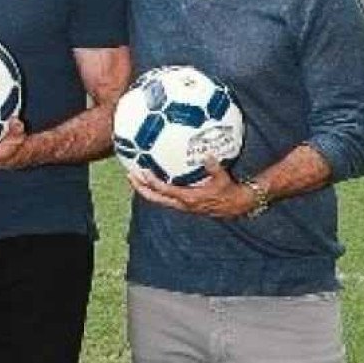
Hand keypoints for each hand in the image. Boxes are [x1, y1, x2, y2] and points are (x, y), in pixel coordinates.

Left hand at [126, 158, 254, 218]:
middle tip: (129, 175)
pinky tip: (150, 179)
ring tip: (133, 177)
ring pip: (157, 199)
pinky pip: (164, 197)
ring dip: (144, 189)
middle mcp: (181, 203)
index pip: (165, 191)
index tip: (142, 172)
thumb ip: (214, 168)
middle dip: (141, 188)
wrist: (234, 206)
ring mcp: (180, 204)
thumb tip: (208, 156)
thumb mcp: (223, 179)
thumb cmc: (228, 192)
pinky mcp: (182, 203)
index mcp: (188, 198)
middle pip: (155, 198)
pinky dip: (155, 189)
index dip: (152, 182)